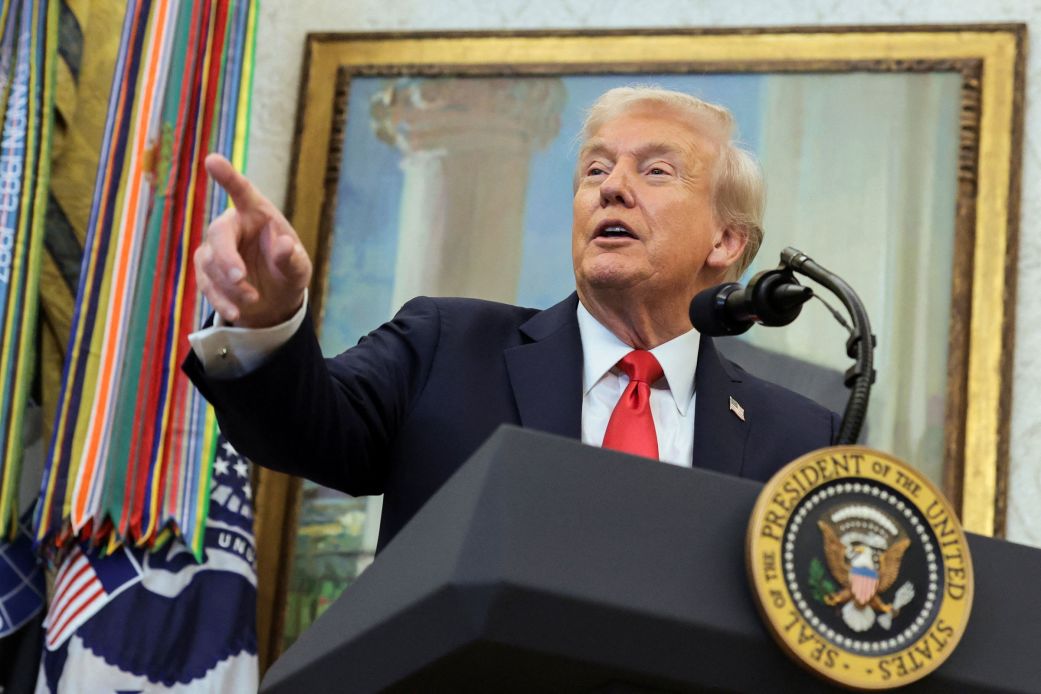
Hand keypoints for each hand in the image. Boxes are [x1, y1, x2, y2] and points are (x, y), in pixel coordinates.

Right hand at [196, 153, 311, 327]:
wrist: (275, 300)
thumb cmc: (288, 272)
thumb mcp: (299, 269)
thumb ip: (292, 258)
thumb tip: (284, 243)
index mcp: (257, 213)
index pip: (242, 192)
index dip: (228, 177)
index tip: (212, 160)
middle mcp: (233, 225)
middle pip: (218, 234)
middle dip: (227, 258)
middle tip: (240, 278)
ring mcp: (216, 247)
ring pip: (210, 262)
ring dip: (230, 285)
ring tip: (253, 300)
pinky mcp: (206, 268)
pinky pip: (205, 282)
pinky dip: (220, 299)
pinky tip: (235, 312)